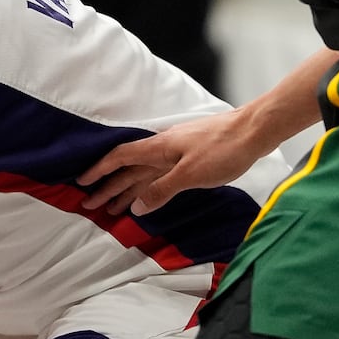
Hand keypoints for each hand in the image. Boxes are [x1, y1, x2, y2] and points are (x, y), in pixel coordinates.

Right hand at [78, 109, 262, 215]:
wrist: (255, 131)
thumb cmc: (224, 149)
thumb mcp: (191, 174)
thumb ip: (162, 190)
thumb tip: (136, 206)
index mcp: (158, 149)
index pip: (120, 158)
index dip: (100, 170)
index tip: (82, 182)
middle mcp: (163, 149)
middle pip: (129, 169)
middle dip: (108, 186)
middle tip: (90, 204)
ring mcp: (177, 153)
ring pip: (144, 173)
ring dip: (127, 189)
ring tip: (112, 207)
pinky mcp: (191, 158)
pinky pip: (160, 174)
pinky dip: (148, 186)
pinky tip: (145, 195)